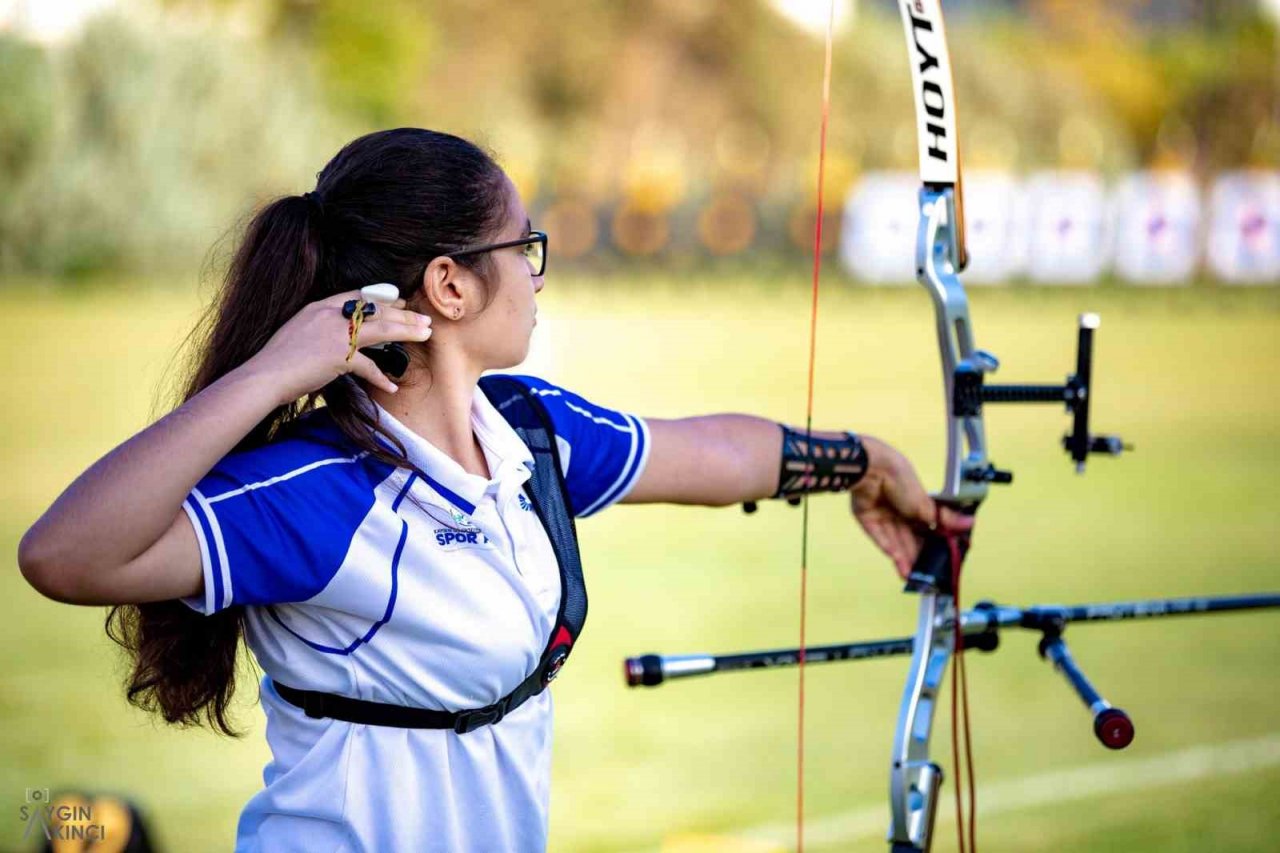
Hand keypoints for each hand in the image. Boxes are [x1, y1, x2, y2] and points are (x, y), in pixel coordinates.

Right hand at [242, 290, 432, 403]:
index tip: (401, 302)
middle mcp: (330, 315)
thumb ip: (320, 327)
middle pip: (376, 310)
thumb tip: (339, 335)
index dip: (383, 299)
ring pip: (381, 329)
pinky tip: (392, 386)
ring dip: (407, 331)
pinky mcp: (338, 357)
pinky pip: (368, 366)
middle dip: (404, 315)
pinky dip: (380, 377)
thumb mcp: (298, 331)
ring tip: (425, 334)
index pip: (359, 296)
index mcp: (319, 306)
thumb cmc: (277, 360)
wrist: (263, 376)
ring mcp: (335, 334)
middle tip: (423, 319)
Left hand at [850, 436, 974, 579]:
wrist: (874, 469)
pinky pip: (878, 536)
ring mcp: (882, 514)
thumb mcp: (927, 504)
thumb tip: (970, 522)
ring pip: (894, 541)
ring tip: (911, 577)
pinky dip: (888, 548)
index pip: (925, 530)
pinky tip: (897, 562)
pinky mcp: (866, 517)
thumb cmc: (902, 480)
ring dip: (903, 558)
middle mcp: (899, 510)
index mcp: (916, 504)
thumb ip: (945, 519)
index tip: (939, 561)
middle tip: (924, 576)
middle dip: (916, 557)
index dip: (931, 546)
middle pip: (908, 538)